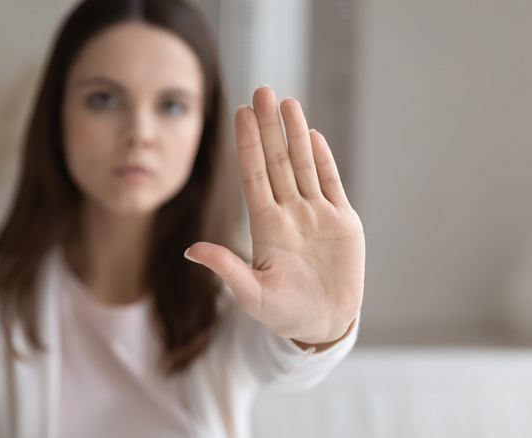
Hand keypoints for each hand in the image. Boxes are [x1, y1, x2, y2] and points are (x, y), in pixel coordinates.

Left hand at [185, 86, 364, 345]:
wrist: (323, 324)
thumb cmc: (284, 313)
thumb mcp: (251, 294)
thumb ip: (226, 268)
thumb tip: (190, 250)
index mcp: (266, 226)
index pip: (254, 176)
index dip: (248, 145)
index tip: (238, 114)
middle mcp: (289, 213)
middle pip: (277, 161)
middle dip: (269, 127)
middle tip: (261, 91)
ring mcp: (316, 214)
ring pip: (303, 165)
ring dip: (295, 134)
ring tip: (287, 103)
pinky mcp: (342, 221)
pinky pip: (331, 183)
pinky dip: (322, 160)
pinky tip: (312, 136)